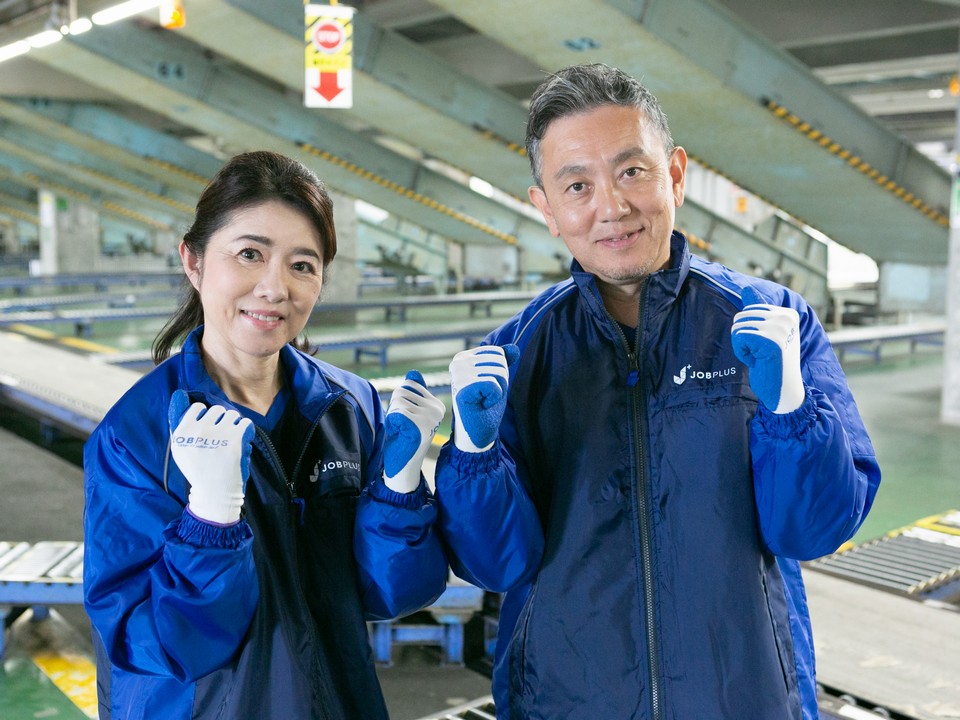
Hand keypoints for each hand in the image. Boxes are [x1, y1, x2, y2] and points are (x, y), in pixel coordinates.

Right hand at [168, 390, 254, 524]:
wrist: (215, 493)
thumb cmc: (198, 469)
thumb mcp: (180, 448)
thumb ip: (178, 421)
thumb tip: (179, 394)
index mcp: (182, 433)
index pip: (197, 408)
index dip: (205, 418)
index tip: (207, 432)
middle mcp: (198, 432)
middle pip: (216, 409)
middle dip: (220, 420)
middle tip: (220, 438)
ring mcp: (218, 435)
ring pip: (232, 414)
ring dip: (234, 424)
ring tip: (230, 440)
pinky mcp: (236, 440)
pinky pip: (245, 422)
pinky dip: (245, 430)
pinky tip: (240, 442)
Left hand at [383, 371, 445, 492]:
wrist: (403, 467)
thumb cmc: (405, 439)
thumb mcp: (410, 412)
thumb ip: (413, 393)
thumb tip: (413, 372)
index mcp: (437, 405)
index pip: (410, 385)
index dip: (400, 400)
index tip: (407, 419)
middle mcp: (437, 409)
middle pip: (402, 391)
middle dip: (395, 407)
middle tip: (402, 427)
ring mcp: (429, 417)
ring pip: (397, 401)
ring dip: (392, 416)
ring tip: (401, 431)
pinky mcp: (417, 424)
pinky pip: (394, 412)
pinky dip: (391, 424)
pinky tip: (400, 435)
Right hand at [449, 344, 518, 452]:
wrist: (478, 432)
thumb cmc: (485, 406)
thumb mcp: (497, 380)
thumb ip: (503, 362)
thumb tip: (514, 348)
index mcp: (463, 357)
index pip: (498, 353)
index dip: (500, 372)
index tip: (487, 387)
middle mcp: (458, 362)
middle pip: (500, 361)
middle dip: (501, 381)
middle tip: (487, 395)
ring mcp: (459, 374)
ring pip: (498, 372)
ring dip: (498, 390)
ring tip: (483, 400)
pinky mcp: (463, 387)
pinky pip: (494, 385)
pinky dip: (494, 398)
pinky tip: (481, 405)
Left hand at [730, 286, 803, 413]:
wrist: (784, 393)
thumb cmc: (772, 364)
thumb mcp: (767, 333)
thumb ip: (758, 311)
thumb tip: (746, 288)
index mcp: (788, 313)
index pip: (749, 309)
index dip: (749, 331)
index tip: (765, 346)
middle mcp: (787, 317)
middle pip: (741, 316)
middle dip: (743, 338)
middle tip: (761, 354)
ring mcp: (780, 328)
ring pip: (738, 327)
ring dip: (743, 346)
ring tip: (760, 357)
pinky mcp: (771, 341)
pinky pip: (738, 337)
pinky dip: (742, 352)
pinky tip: (758, 361)